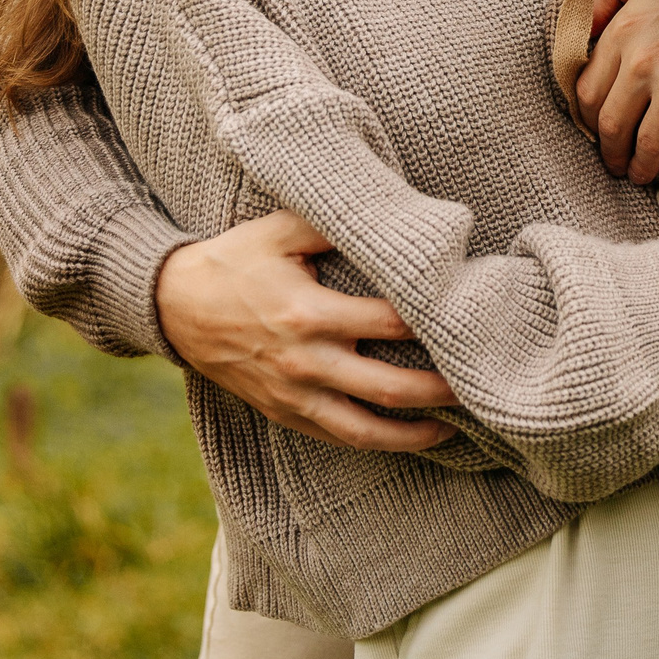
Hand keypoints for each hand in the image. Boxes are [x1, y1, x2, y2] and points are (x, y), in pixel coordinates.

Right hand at [156, 210, 458, 449]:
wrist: (177, 307)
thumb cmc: (236, 261)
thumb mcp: (279, 230)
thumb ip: (333, 224)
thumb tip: (392, 217)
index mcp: (310, 313)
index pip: (389, 322)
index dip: (432, 321)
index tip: (467, 317)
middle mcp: (306, 361)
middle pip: (390, 386)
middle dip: (440, 389)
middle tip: (480, 382)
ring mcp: (295, 394)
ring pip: (366, 428)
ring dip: (415, 433)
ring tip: (454, 427)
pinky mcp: (285, 413)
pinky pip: (339, 437)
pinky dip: (377, 441)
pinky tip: (408, 436)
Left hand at [578, 0, 658, 194]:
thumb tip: (582, 27)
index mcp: (624, 33)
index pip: (588, 93)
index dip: (590, 121)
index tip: (599, 132)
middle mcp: (644, 62)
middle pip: (613, 125)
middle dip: (612, 153)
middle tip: (618, 165)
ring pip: (648, 146)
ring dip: (644, 170)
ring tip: (645, 177)